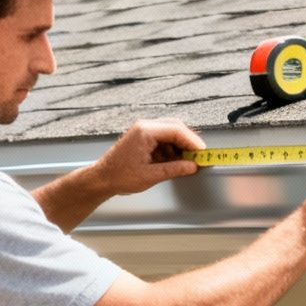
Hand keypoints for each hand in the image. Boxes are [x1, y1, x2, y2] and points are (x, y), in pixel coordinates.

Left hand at [89, 119, 204, 195]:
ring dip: (180, 147)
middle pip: (175, 127)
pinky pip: (163, 139)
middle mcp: (145, 127)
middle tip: (198, 156)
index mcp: (145, 131)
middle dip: (188, 142)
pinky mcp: (143, 138)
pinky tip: (173, 162)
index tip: (203, 152)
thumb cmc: (120, 176)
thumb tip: (192, 166)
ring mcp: (143, 131)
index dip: (192, 142)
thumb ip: (174, 169)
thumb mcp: (151, 175)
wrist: (102, 178)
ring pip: (170, 133)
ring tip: (185, 162)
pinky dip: (171, 149)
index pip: (176, 130)